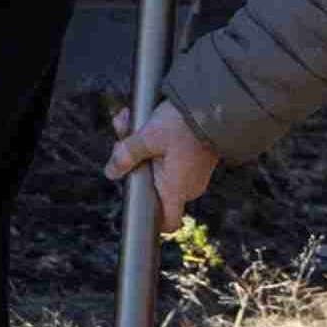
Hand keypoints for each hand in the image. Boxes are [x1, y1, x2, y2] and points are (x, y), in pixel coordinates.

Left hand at [108, 100, 213, 222]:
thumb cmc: (183, 125)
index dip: (151, 220)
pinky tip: (142, 117)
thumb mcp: (148, 137)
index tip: (134, 203)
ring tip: (127, 117)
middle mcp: (187, 186)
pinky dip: (154, 138)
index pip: (168, 222)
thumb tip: (110, 173)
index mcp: (176, 189)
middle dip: (133, 160)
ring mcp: (192, 173)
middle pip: (151, 184)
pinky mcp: (194, 158)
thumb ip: (128, 155)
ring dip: (139, 143)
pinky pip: (168, 155)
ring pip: (157, 164)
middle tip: (122, 135)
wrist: (215, 104)